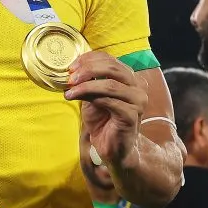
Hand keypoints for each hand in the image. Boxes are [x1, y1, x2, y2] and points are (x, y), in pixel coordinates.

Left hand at [65, 51, 147, 165]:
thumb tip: (72, 72)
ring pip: (110, 84)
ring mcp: (137, 100)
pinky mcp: (132, 115)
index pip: (109, 59)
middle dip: (87, 70)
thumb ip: (86, 82)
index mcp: (127, 77)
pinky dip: (92, 98)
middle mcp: (136, 85)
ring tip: (70, 91)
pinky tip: (78, 100)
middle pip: (112, 67)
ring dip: (86, 86)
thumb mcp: (91, 96)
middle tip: (70, 77)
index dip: (88, 59)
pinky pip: (110, 101)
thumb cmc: (103, 121)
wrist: (112, 148)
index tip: (71, 66)